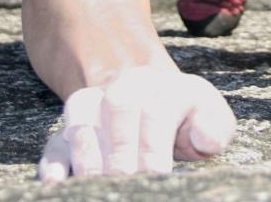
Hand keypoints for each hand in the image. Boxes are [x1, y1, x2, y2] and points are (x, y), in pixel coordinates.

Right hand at [37, 64, 235, 182]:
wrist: (150, 101)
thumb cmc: (186, 120)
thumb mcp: (209, 118)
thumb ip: (216, 127)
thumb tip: (205, 139)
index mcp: (165, 86)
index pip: (156, 110)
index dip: (155, 147)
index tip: (157, 175)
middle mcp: (127, 88)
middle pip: (119, 107)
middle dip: (121, 153)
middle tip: (127, 183)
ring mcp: (95, 106)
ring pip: (82, 117)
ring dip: (87, 154)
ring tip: (95, 185)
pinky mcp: (71, 130)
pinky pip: (55, 140)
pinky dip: (54, 161)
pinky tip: (57, 182)